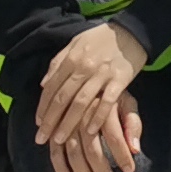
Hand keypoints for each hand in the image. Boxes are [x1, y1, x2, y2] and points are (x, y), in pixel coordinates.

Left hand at [35, 21, 149, 171]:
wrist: (133, 30)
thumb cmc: (101, 38)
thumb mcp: (76, 43)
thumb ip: (58, 62)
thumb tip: (43, 84)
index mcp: (71, 58)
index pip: (52, 87)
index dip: (43, 107)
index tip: (37, 124)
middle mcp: (84, 67)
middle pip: (63, 98)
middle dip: (50, 121)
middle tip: (41, 139)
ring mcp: (102, 74)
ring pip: (81, 103)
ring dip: (68, 123)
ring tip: (59, 140)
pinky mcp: (120, 79)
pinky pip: (107, 101)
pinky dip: (97, 117)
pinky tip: (89, 131)